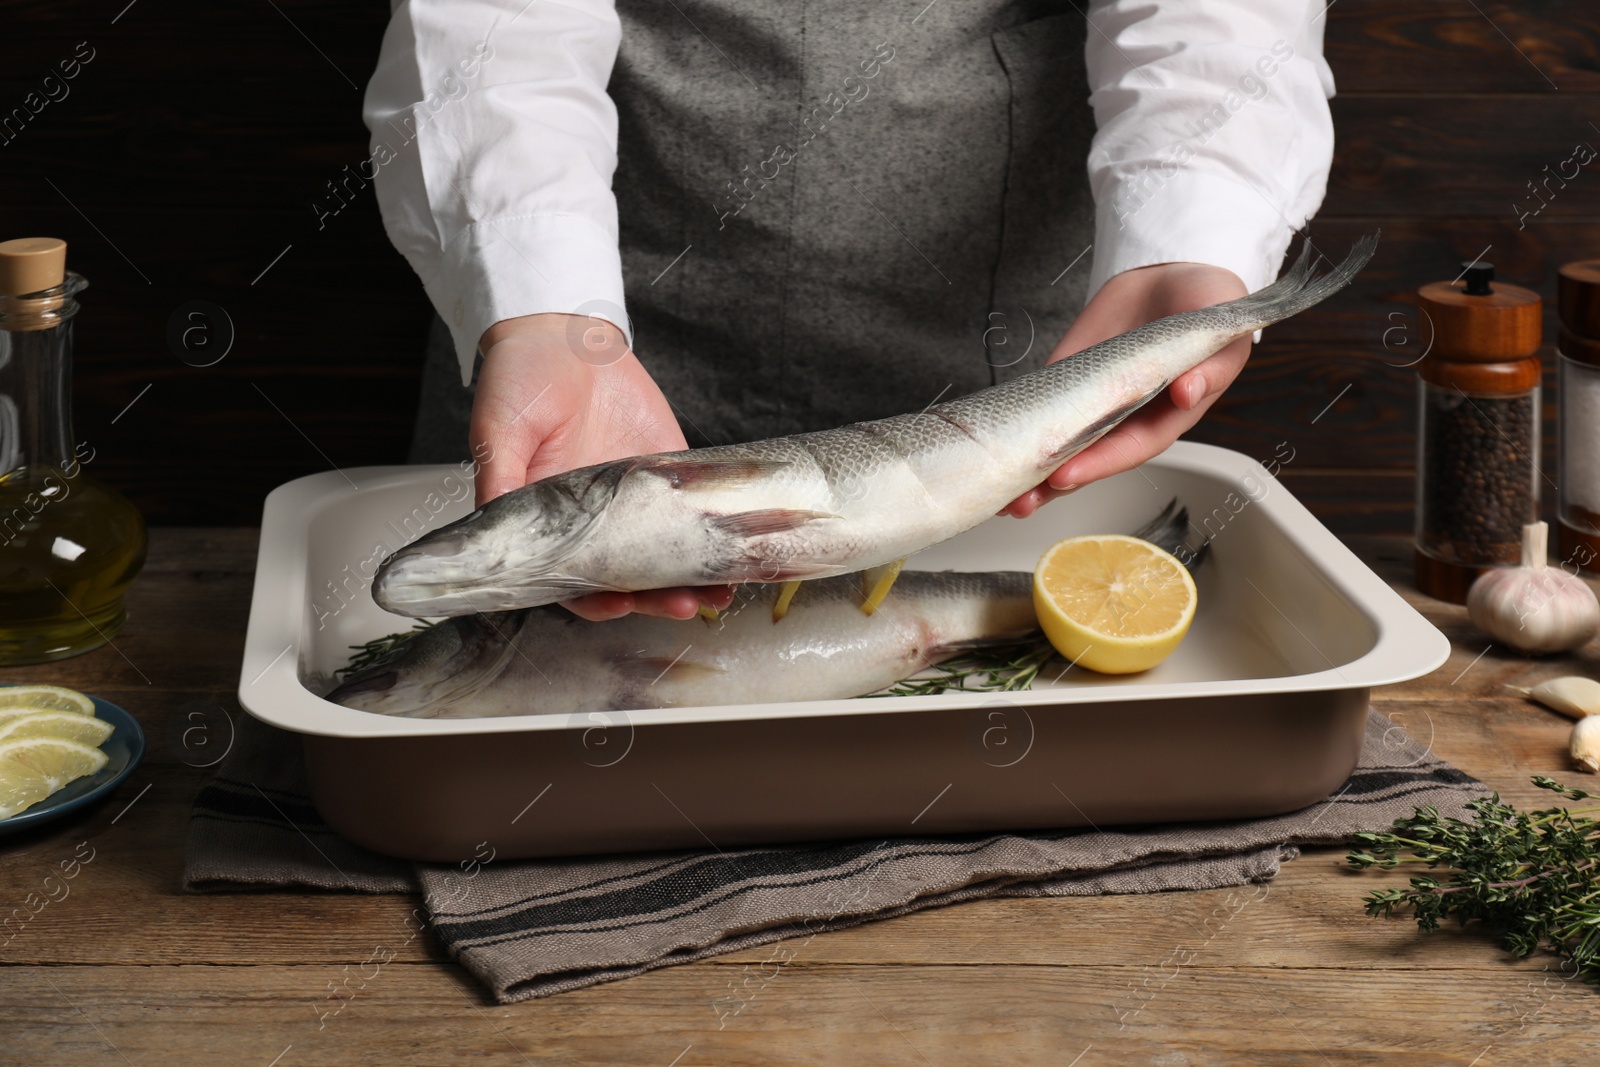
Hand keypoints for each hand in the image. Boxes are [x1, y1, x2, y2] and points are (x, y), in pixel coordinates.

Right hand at [471, 312, 734, 620]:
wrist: (562, 333)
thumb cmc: (517, 381)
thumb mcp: (498, 430)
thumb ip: (499, 480)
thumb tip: (490, 527)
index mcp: (548, 520)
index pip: (570, 578)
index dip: (593, 600)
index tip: (617, 606)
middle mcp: (593, 519)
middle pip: (626, 576)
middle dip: (654, 597)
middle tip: (681, 605)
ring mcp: (634, 499)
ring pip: (664, 552)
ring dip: (690, 576)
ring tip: (718, 591)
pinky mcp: (666, 470)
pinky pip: (693, 509)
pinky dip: (714, 531)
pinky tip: (737, 547)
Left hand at [1001, 262, 1249, 517]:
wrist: (1171, 278)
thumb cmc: (1206, 304)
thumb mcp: (1219, 325)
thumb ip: (1210, 362)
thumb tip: (1187, 392)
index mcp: (1170, 411)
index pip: (1133, 447)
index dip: (1100, 463)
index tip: (1067, 475)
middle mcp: (1131, 417)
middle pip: (1092, 459)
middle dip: (1055, 482)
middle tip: (1022, 499)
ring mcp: (1096, 404)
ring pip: (1064, 447)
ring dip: (1033, 473)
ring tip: (1001, 498)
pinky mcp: (1068, 384)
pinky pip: (1043, 413)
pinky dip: (1020, 434)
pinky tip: (996, 452)